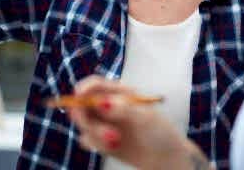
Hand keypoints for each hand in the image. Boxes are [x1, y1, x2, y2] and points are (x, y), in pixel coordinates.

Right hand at [68, 76, 209, 169]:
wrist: (165, 159)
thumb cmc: (159, 133)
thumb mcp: (145, 118)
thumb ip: (123, 109)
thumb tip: (102, 102)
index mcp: (119, 92)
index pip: (95, 84)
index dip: (84, 88)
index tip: (78, 96)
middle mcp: (108, 104)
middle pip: (82, 103)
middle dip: (85, 116)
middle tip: (96, 128)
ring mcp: (103, 122)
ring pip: (83, 123)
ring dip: (94, 133)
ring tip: (115, 141)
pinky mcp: (100, 139)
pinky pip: (86, 139)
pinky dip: (95, 144)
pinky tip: (112, 147)